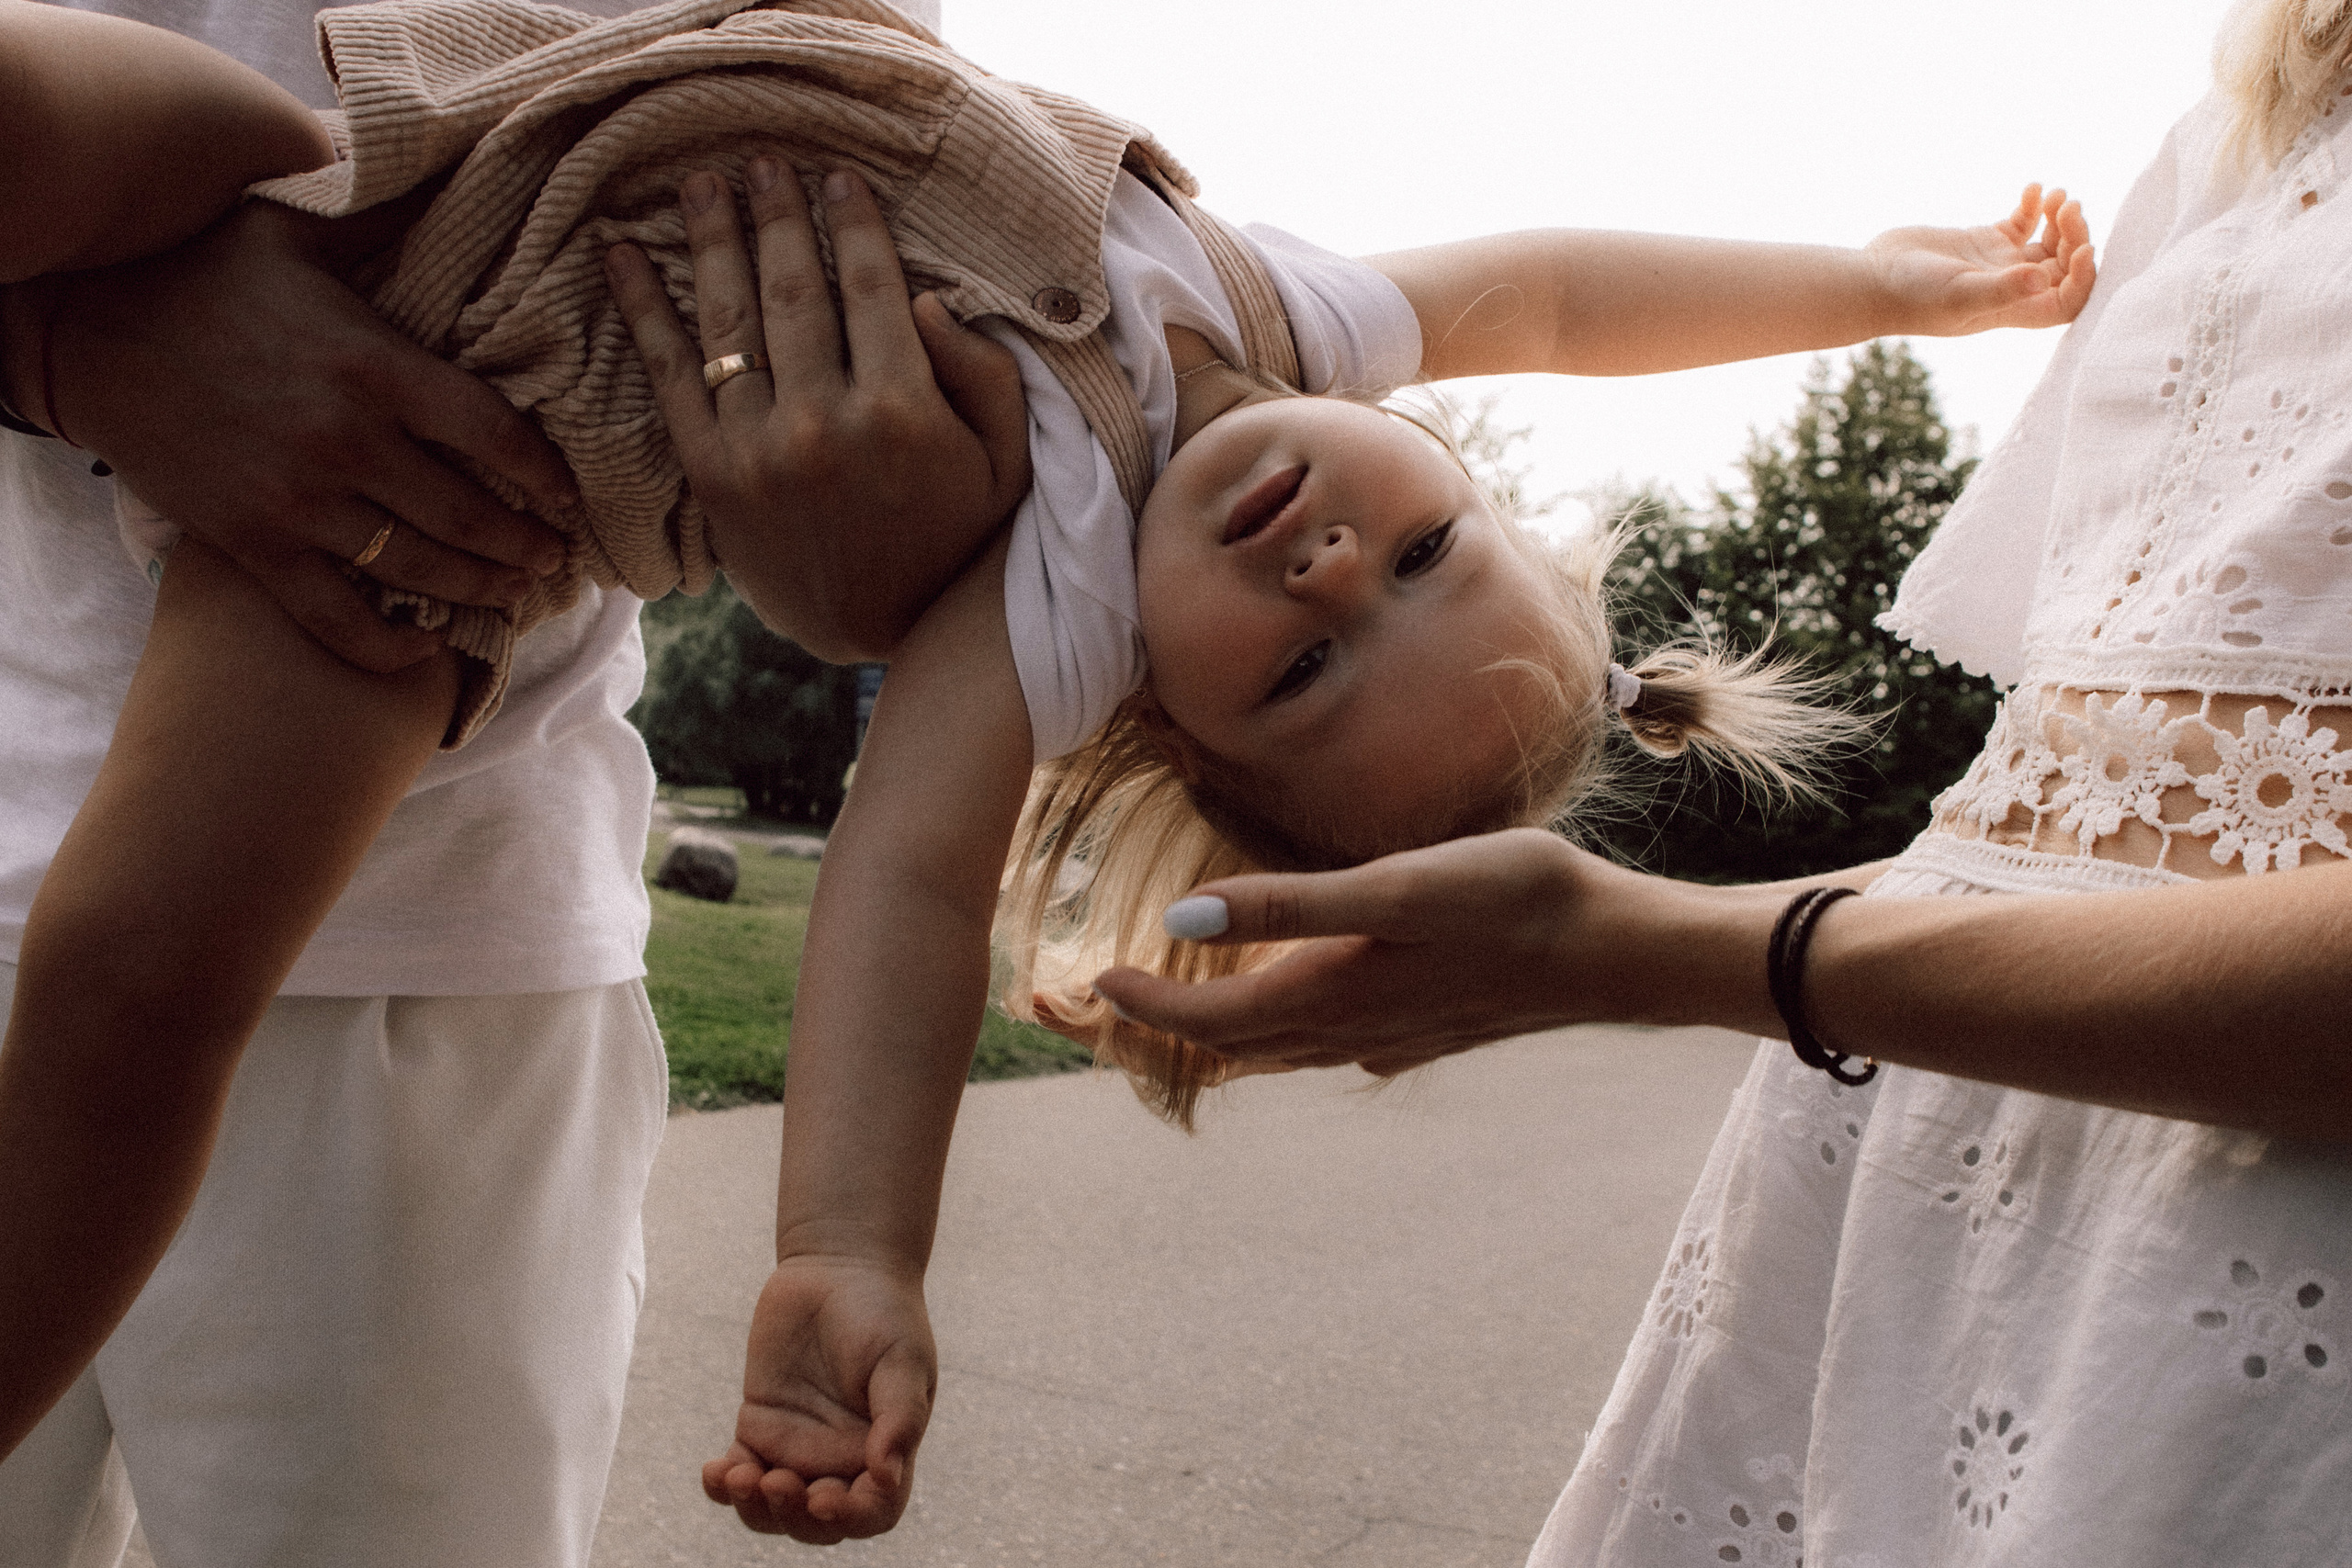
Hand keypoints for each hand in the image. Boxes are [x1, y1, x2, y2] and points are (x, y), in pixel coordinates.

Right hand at [6, 200, 576, 670]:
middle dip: (525, 547)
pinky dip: (383, 646)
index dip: (545, 473)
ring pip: (415, 569)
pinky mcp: (251, 544)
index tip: (569, 495)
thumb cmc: (203, 272)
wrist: (88, 333)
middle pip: (468, 515)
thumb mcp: (300, 228)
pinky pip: (332, 615)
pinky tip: (421, 651)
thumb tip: (464, 161)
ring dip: (477, 592)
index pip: (493, 432)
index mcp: (374, 368)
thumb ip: (389, 211)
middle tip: (557, 563)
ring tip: (514, 597)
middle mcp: (346, 442)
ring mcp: (299, 502)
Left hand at [605, 161, 1030, 662]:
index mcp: (901, 409)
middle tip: (761, 161)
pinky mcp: (714, 477)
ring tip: (700, 187)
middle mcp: (825, 422)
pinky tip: (622, 257)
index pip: (871, 286)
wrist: (894, 632)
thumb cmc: (961, 535)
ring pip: (730, 321)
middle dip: (776, 215)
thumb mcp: (1008, 459)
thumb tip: (923, 297)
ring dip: (711, 241)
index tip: (838, 178)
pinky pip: (671, 378)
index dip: (853, 223)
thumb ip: (984, 373)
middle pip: (794, 289)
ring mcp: (761, 450)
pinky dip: (643, 311)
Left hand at [704, 1253, 935, 1541]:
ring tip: (740, 1476)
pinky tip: (715, 1471)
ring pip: (772, 1508)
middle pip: (816, 1522)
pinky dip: (723, 1485)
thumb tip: (886, 1476)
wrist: (839, 1267)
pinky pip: (738, 1472)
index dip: (849, 1518)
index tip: (823, 1498)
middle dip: (793, 1517)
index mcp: (885, 1450)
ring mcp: (797, 1447)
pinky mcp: (759, 1426)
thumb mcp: (904, 1359)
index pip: (872, 1511)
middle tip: (778, 1481)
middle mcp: (841, 1459)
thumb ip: (900, 1418)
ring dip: (754, 1508)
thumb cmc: (884, 1311)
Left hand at [1095, 828, 1712, 1076]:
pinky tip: (1270, 1007)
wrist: (1615, 951)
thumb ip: (1290, 904)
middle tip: (1073, 1016)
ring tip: (1148, 1013)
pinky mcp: (1414, 1028)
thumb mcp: (1397, 887)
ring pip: (1266, 1053)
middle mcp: (1345, 1030)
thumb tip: (1180, 917)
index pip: (1204, 1020)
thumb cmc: (1513, 901)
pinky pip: (1311, 1044)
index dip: (1137, 1007)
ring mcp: (1382, 1037)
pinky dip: (1262, 1031)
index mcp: (1329, 996)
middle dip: (1144, 1033)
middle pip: (1220, 1048)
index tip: (1081, 984)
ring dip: (1199, 1036)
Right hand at [1865, 183, 2094, 336]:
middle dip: (2075, 236)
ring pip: (2050, 241)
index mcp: (2014, 308)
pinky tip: (2032, 188)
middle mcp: (2012, 287)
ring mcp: (1999, 263)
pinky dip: (2034, 205)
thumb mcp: (1959, 294)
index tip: (2080, 248)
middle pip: (2065, 266)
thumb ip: (2003, 289)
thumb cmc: (1912, 297)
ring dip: (2061, 218)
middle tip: (2068, 208)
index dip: (2085, 277)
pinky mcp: (1983, 241)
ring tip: (2055, 196)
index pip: (2069, 301)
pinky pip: (2022, 222)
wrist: (1873, 279)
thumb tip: (2041, 279)